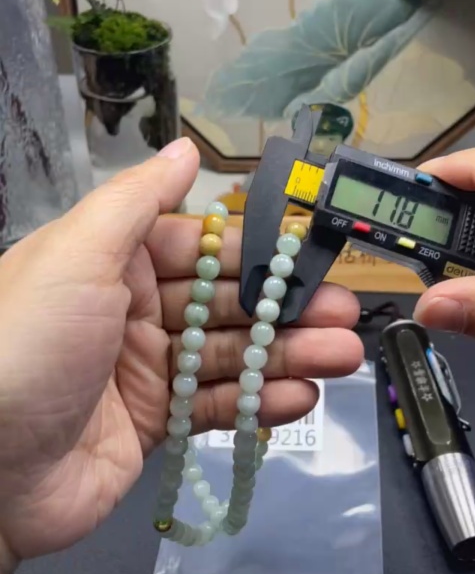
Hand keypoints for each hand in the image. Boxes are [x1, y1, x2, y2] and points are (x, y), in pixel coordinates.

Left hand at [0, 138, 361, 573]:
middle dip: (285, 306)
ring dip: (288, 354)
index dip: (257, 250)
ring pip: (230, 355)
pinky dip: (259, 403)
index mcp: (113, 260)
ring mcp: (146, 370)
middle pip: (225, 301)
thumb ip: (138, 200)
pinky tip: (299, 396)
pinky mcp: (154, 425)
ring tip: (341, 355)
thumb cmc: (25, 342)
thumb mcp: (78, 254)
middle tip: (344, 311)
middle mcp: (132, 309)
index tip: (311, 254)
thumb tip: (186, 148)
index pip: (202, 244)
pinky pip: (216, 407)